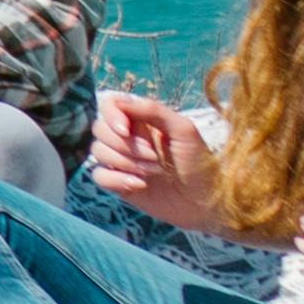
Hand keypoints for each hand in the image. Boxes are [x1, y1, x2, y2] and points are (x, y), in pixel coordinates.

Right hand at [89, 88, 223, 232]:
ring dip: (126, 163)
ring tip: (153, 172)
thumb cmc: (199, 161)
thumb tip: (121, 102)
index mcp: (141, 119)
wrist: (205, 200)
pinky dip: (117, 180)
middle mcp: (127, 137)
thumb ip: (154, 110)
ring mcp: (121, 160)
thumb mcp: (183, 130)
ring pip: (98, 152)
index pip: (109, 105)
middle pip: (99, 129)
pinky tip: (140, 185)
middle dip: (125, 145)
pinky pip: (99, 175)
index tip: (127, 130)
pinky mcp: (118, 183)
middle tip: (154, 157)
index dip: (111, 116)